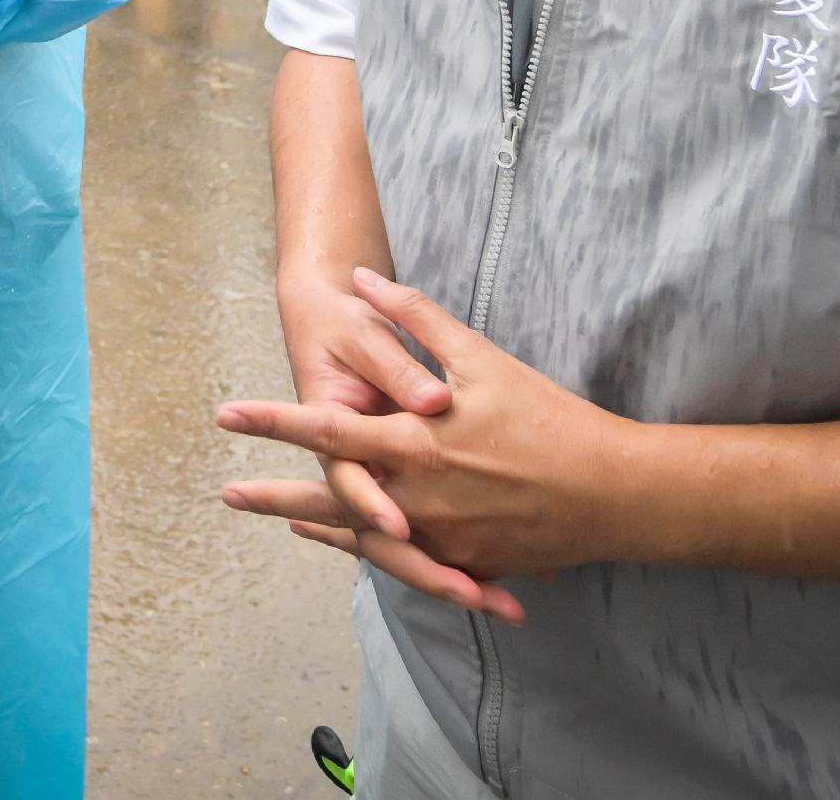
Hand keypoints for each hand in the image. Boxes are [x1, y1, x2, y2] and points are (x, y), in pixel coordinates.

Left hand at [221, 269, 642, 618]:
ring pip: (365, 538)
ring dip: (321, 530)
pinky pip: (408, 559)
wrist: (612, 493)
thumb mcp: (480, 357)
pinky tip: (357, 543)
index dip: (272, 422)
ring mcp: (440, 537)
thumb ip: (415, 317)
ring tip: (284, 523)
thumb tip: (364, 279)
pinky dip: (376, 547)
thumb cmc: (548, 418)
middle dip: (275, 499)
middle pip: (328, 500)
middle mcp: (416, 498)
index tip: (227, 415)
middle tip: (229, 496)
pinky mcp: (466, 561)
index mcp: (413, 444)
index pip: (324, 432)